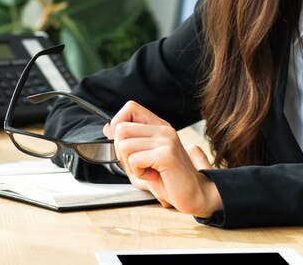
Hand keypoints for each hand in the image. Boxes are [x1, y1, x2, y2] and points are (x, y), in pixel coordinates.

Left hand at [103, 100, 222, 216]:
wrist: (194, 194)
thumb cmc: (169, 179)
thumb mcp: (143, 158)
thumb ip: (128, 141)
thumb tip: (108, 127)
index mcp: (159, 126)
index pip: (130, 108)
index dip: (119, 125)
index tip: (126, 145)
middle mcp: (164, 129)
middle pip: (121, 128)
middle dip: (121, 152)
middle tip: (139, 164)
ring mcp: (166, 140)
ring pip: (124, 145)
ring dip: (130, 165)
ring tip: (148, 170)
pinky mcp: (166, 154)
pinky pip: (134, 160)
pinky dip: (139, 173)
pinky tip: (153, 175)